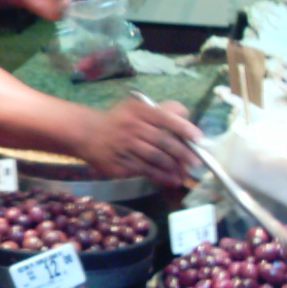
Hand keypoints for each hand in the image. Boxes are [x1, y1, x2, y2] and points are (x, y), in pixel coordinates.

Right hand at [80, 97, 200, 186]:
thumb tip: (186, 115)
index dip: (183, 127)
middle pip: (161, 140)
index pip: (164, 117)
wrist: (88, 134)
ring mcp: (124, 147)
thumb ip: (160, 110)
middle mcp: (130, 127)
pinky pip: (144, 171)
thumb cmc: (119, 120)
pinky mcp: (119, 164)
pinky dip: (160, 176)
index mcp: (137, 111)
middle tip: (195, 161)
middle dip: (182, 152)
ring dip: (173, 167)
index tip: (198, 137)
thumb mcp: (136, 108)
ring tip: (185, 173)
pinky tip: (172, 180)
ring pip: (154, 158)